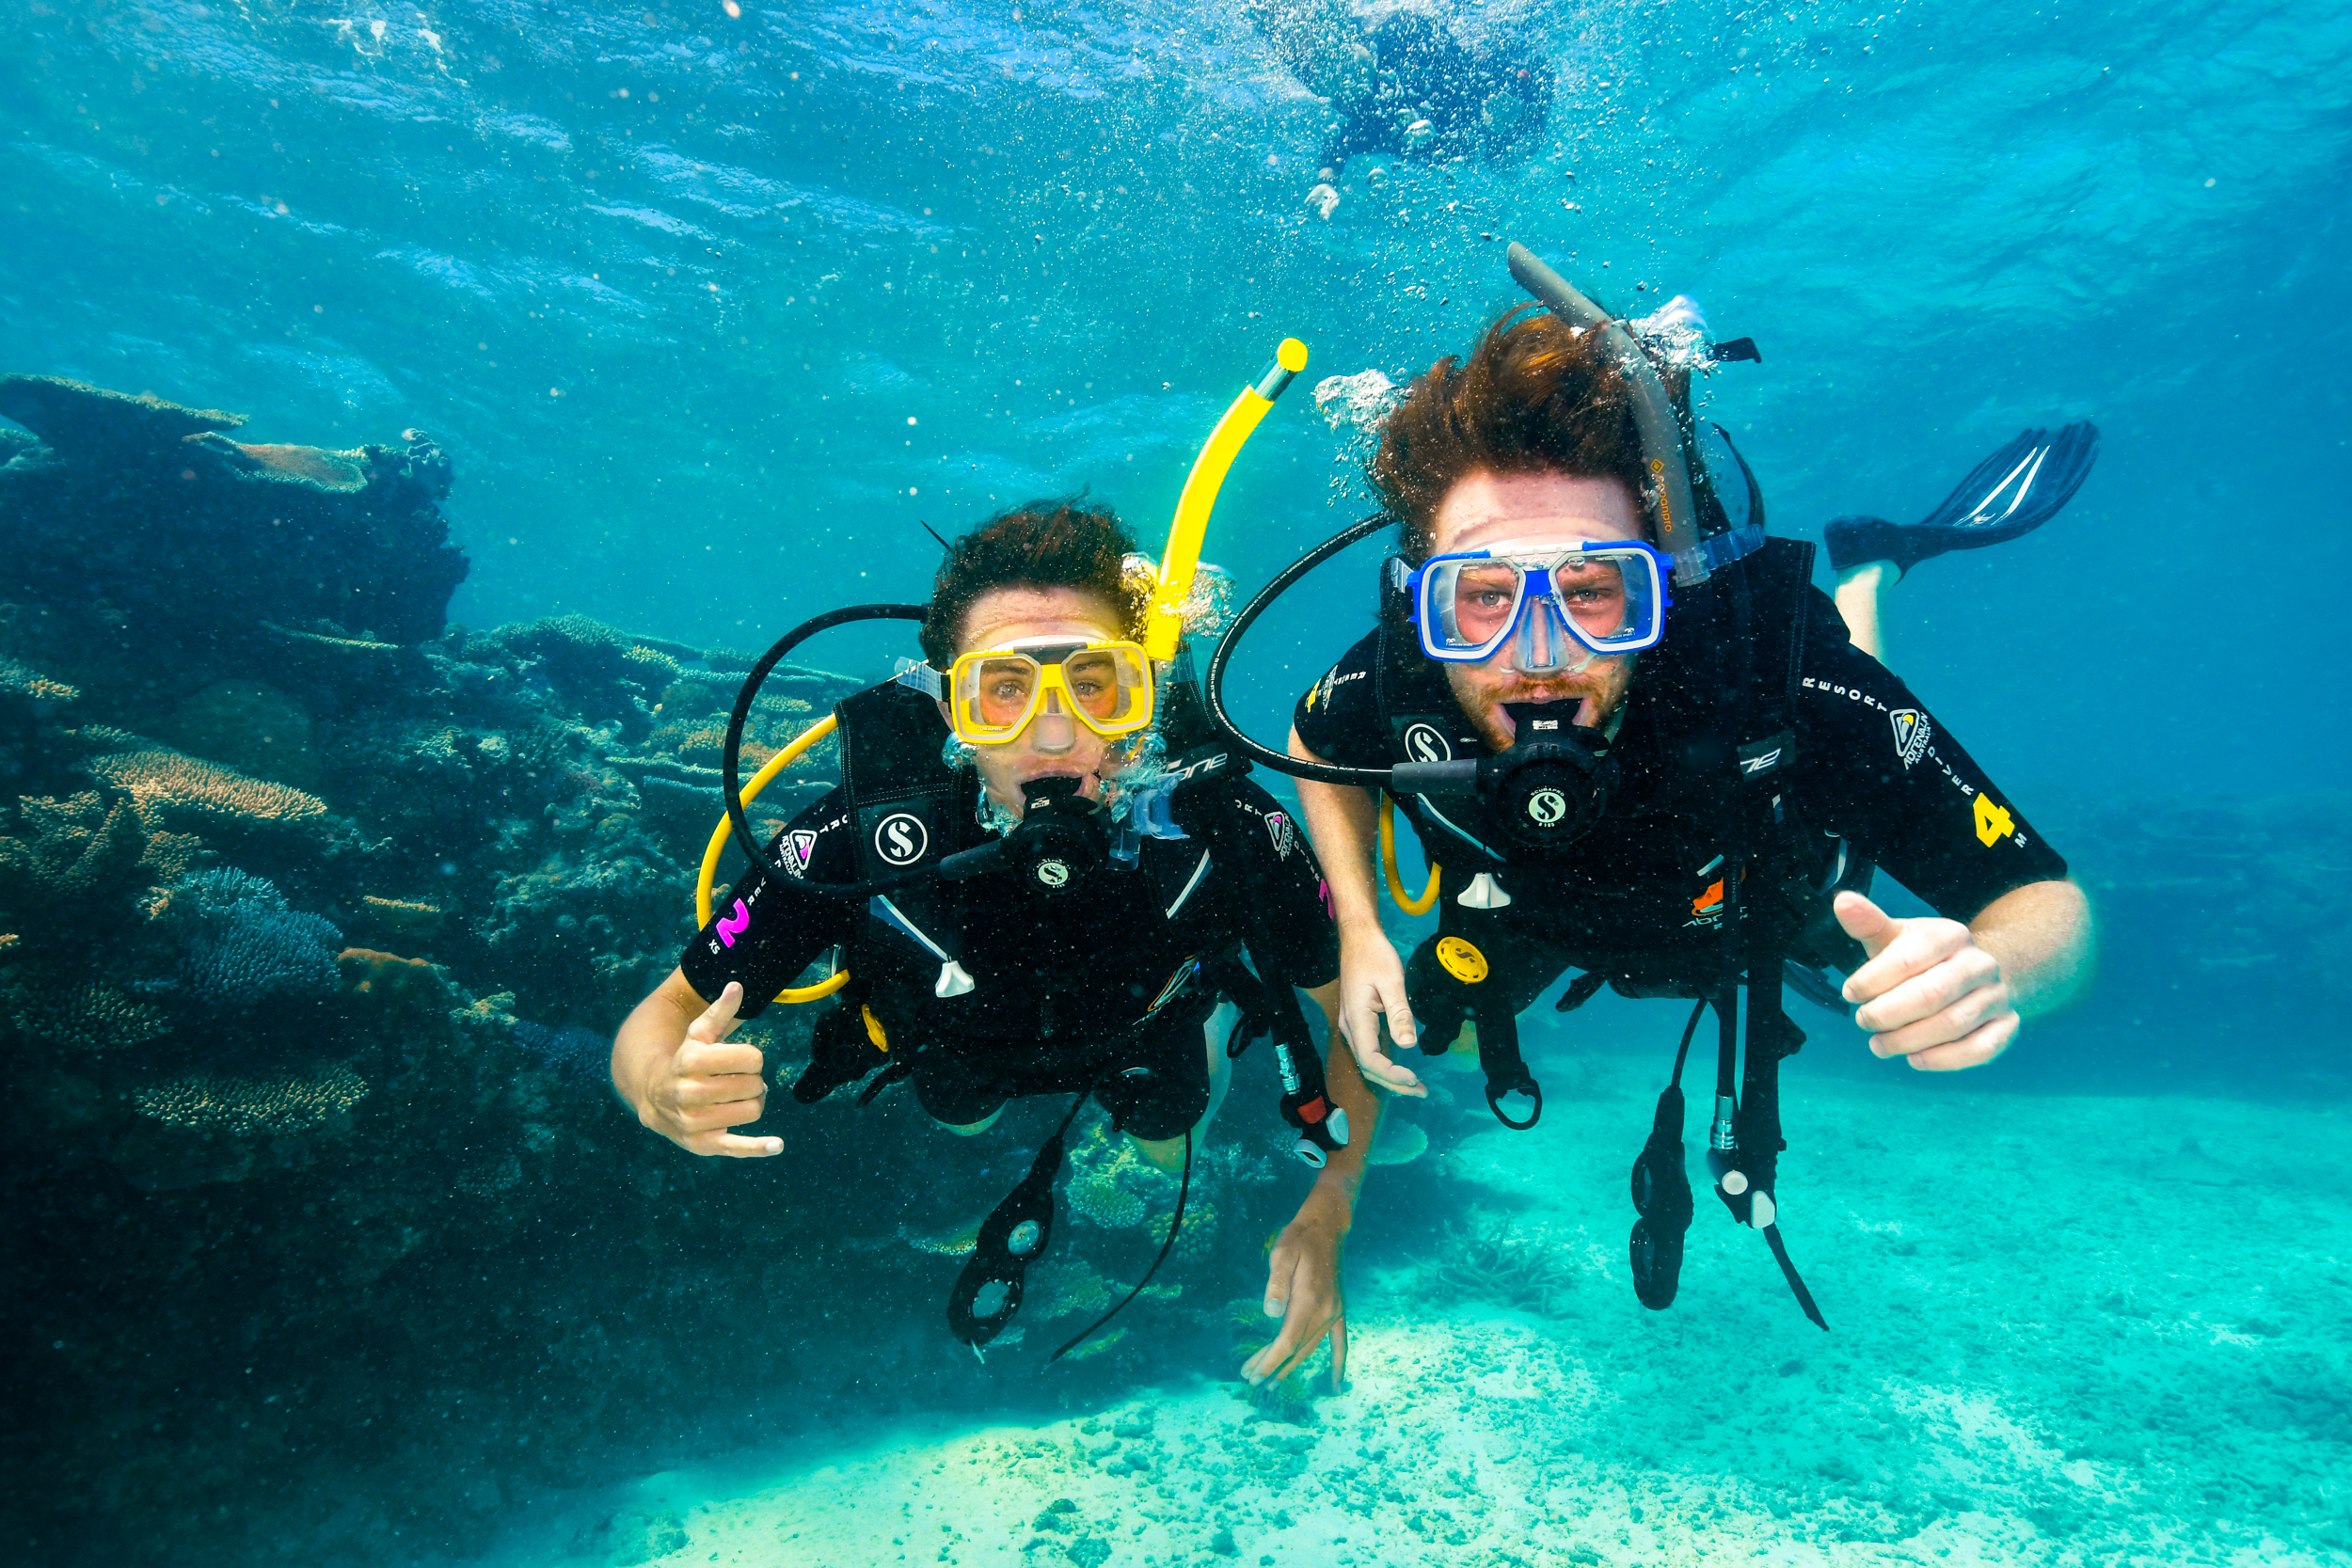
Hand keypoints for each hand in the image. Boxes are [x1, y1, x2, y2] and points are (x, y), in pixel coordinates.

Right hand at [636, 982, 783, 1155]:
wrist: (655, 1097)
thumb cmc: (686, 1060)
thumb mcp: (699, 1034)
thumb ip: (719, 1011)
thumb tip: (737, 986)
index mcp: (691, 1061)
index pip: (752, 1058)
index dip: (752, 1058)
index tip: (738, 1060)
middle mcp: (690, 1093)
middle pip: (755, 1085)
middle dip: (752, 1080)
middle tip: (734, 1080)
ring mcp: (696, 1121)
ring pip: (753, 1110)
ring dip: (752, 1103)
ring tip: (733, 1098)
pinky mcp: (703, 1144)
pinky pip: (737, 1147)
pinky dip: (759, 1147)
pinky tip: (777, 1145)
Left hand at [1242, 1195, 1347, 1391]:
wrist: (1327, 1226)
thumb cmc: (1299, 1238)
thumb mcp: (1282, 1253)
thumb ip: (1276, 1283)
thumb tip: (1270, 1313)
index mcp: (1308, 1300)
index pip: (1286, 1341)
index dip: (1269, 1361)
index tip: (1252, 1374)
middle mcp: (1325, 1312)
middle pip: (1296, 1349)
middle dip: (1273, 1367)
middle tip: (1250, 1380)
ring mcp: (1334, 1313)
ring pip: (1310, 1348)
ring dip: (1291, 1367)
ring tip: (1272, 1383)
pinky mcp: (1339, 1311)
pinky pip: (1340, 1344)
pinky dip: (1337, 1366)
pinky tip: (1334, 1386)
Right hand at [1336, 928, 1425, 1096]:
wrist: (1358, 938)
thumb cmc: (1374, 955)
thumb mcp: (1392, 981)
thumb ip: (1399, 1013)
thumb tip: (1408, 1045)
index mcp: (1356, 1018)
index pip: (1369, 1058)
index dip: (1391, 1073)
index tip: (1414, 1077)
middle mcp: (1349, 1026)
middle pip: (1367, 1066)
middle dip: (1393, 1083)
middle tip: (1421, 1090)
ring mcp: (1351, 1025)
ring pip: (1367, 1061)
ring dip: (1389, 1076)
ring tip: (1415, 1086)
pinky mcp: (1358, 1022)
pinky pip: (1369, 1050)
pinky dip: (1385, 1064)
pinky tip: (1401, 1068)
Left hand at [1835, 891, 2016, 1070]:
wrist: (1974, 973)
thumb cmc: (1922, 958)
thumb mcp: (1895, 936)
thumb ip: (1868, 923)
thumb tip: (1843, 902)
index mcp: (1951, 935)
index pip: (1910, 958)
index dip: (1873, 980)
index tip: (1850, 993)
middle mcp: (1980, 964)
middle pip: (1932, 994)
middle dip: (1888, 1014)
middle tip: (1864, 1021)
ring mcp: (1997, 996)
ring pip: (1953, 1025)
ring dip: (1908, 1041)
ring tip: (1879, 1044)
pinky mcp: (2006, 1026)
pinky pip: (1979, 1050)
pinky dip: (1943, 1059)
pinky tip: (1915, 1058)